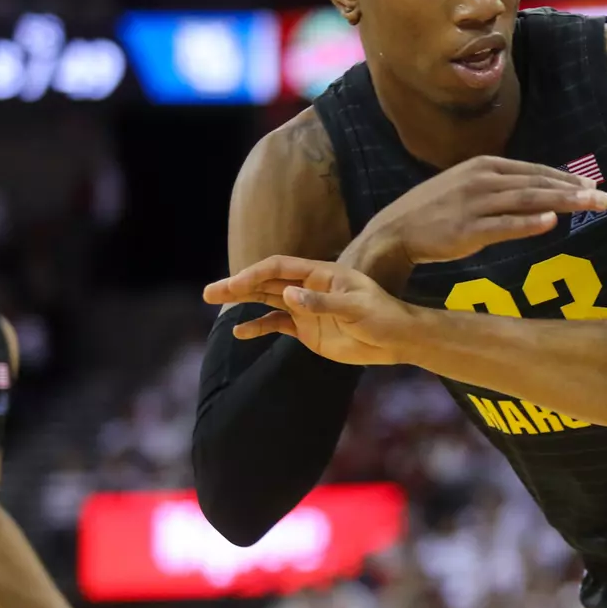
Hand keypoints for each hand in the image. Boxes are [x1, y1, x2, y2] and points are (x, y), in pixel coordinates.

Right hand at [204, 257, 415, 365]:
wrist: (396, 340)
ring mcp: (306, 308)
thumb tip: (288, 295)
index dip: (256, 273)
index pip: (280, 267)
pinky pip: (277, 324)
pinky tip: (240, 332)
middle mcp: (308, 288)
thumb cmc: (382, 317)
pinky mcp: (307, 329)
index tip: (235, 284)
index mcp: (320, 274)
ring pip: (268, 300)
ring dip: (243, 301)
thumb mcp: (356, 309)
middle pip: (267, 282)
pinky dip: (258, 326)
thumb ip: (322, 303)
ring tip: (215, 302)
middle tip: (210, 292)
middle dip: (239, 285)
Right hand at [357, 156, 606, 269]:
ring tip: (589, 204)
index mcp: (484, 166)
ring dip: (561, 201)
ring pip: (526, 200)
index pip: (533, 170)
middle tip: (604, 197)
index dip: (564, 177)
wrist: (396, 230)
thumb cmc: (436, 211)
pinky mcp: (466, 230)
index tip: (591, 184)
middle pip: (536, 183)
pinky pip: (503, 225)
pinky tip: (550, 221)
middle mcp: (482, 180)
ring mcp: (474, 204)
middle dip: (573, 189)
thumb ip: (502, 188)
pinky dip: (527, 222)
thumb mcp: (469, 188)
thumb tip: (539, 196)